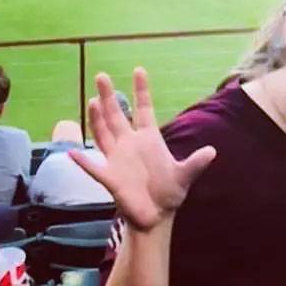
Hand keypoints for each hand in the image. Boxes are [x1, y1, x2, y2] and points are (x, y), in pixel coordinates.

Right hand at [70, 68, 215, 232]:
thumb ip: (195, 163)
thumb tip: (212, 151)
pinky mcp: (110, 178)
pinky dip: (83, 161)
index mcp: (149, 138)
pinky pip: (94, 168)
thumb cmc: (170, 192)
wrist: (156, 216)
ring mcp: (117, 159)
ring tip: (93, 100)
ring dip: (97, 118)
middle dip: (110, 96)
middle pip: (117, 115)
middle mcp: (130, 144)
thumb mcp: (185, 176)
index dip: (141, 90)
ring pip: (103, 133)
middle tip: (102, 76)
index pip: (144, 108)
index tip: (139, 69)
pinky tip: (72, 153)